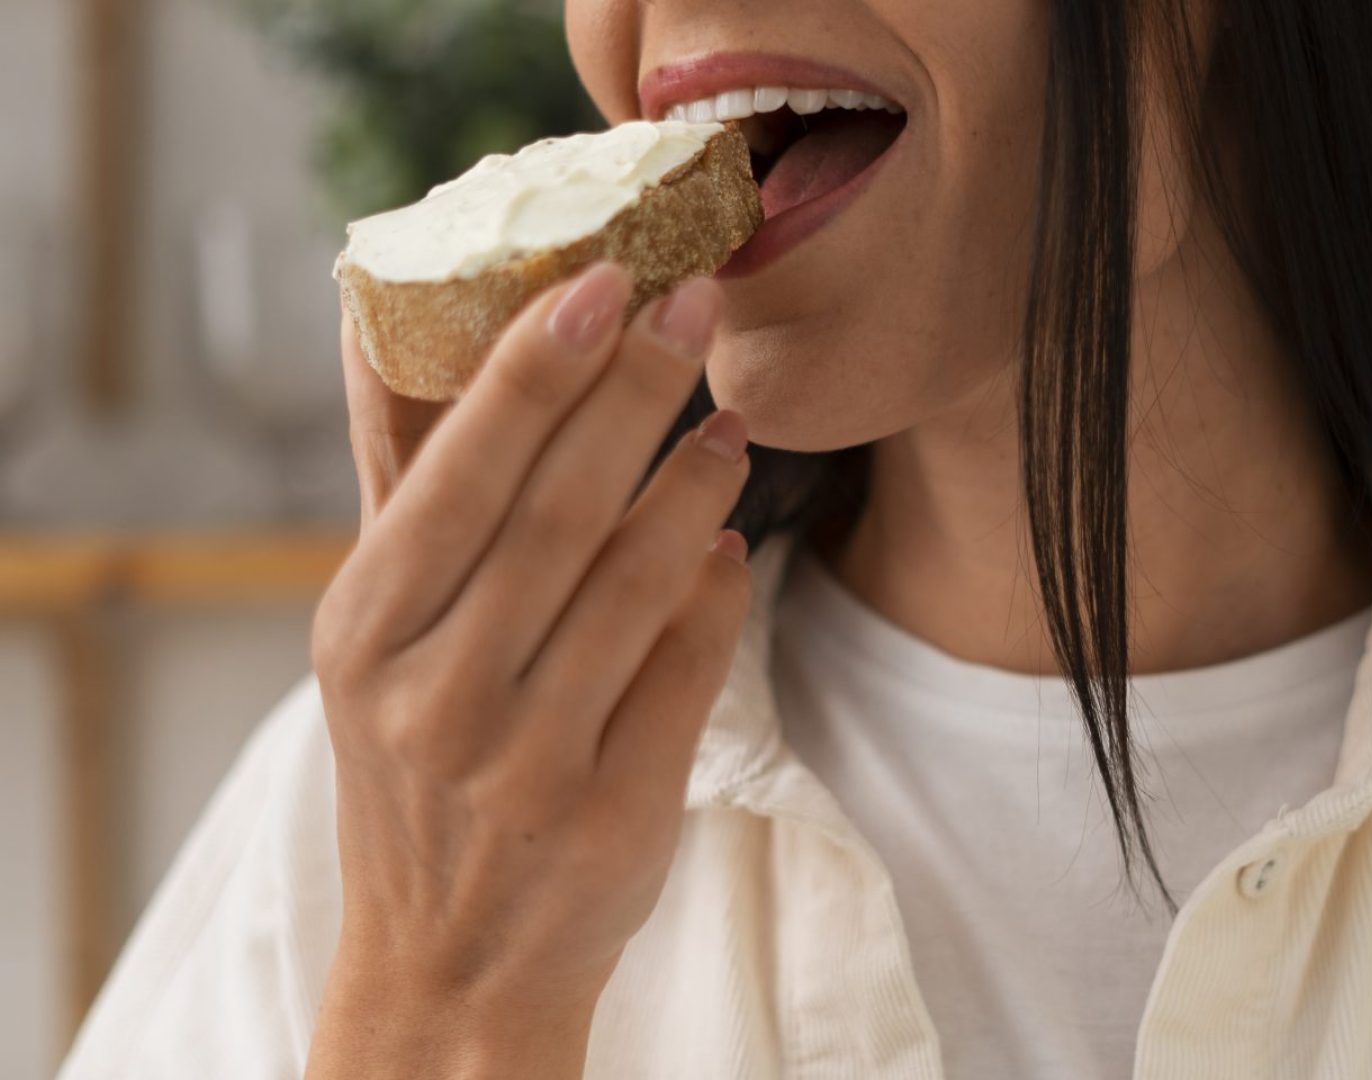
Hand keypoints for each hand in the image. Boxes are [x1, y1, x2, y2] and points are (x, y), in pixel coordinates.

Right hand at [306, 264, 751, 1078]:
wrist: (446, 963)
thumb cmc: (415, 767)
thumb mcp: (373, 637)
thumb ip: (398, 484)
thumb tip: (376, 314)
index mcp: (365, 630)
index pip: (463, 472)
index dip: (538, 368)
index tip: (605, 279)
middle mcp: (434, 693)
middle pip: (559, 509)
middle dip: (636, 391)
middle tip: (697, 302)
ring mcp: (524, 760)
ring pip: (633, 583)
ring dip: (692, 486)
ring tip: (729, 421)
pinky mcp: (609, 813)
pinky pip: (684, 672)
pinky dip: (713, 595)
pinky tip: (725, 541)